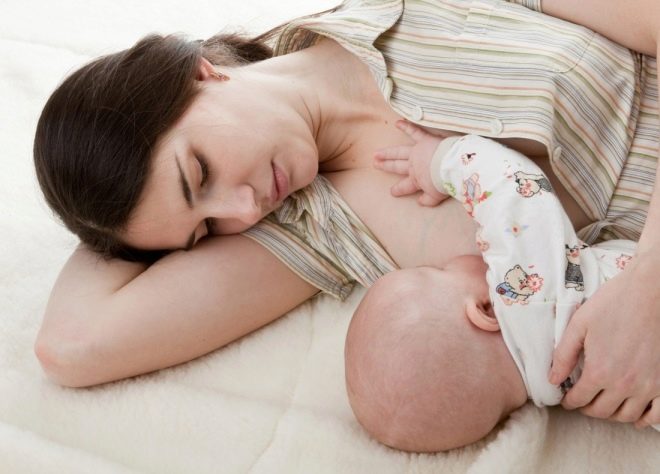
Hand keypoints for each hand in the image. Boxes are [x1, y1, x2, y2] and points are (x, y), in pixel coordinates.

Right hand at [373, 120, 448, 206]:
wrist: (450, 167)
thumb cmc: (444, 183)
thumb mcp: (436, 197)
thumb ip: (427, 201)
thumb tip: (420, 202)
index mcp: (417, 180)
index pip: (405, 186)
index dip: (398, 190)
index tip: (392, 191)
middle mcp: (413, 166)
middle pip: (397, 166)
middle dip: (386, 166)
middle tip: (375, 164)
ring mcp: (417, 152)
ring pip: (399, 152)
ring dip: (387, 153)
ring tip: (376, 153)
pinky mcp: (424, 140)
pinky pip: (414, 132)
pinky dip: (406, 126)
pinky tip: (397, 122)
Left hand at [549, 253, 659, 428]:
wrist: (652, 292)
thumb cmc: (614, 303)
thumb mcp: (579, 325)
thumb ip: (564, 355)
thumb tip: (553, 379)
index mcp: (599, 371)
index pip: (579, 399)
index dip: (568, 401)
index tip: (566, 399)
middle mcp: (624, 384)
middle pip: (601, 411)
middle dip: (587, 408)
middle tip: (581, 401)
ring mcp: (648, 386)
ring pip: (626, 416)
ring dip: (611, 414)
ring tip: (603, 404)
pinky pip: (656, 415)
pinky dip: (643, 419)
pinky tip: (634, 413)